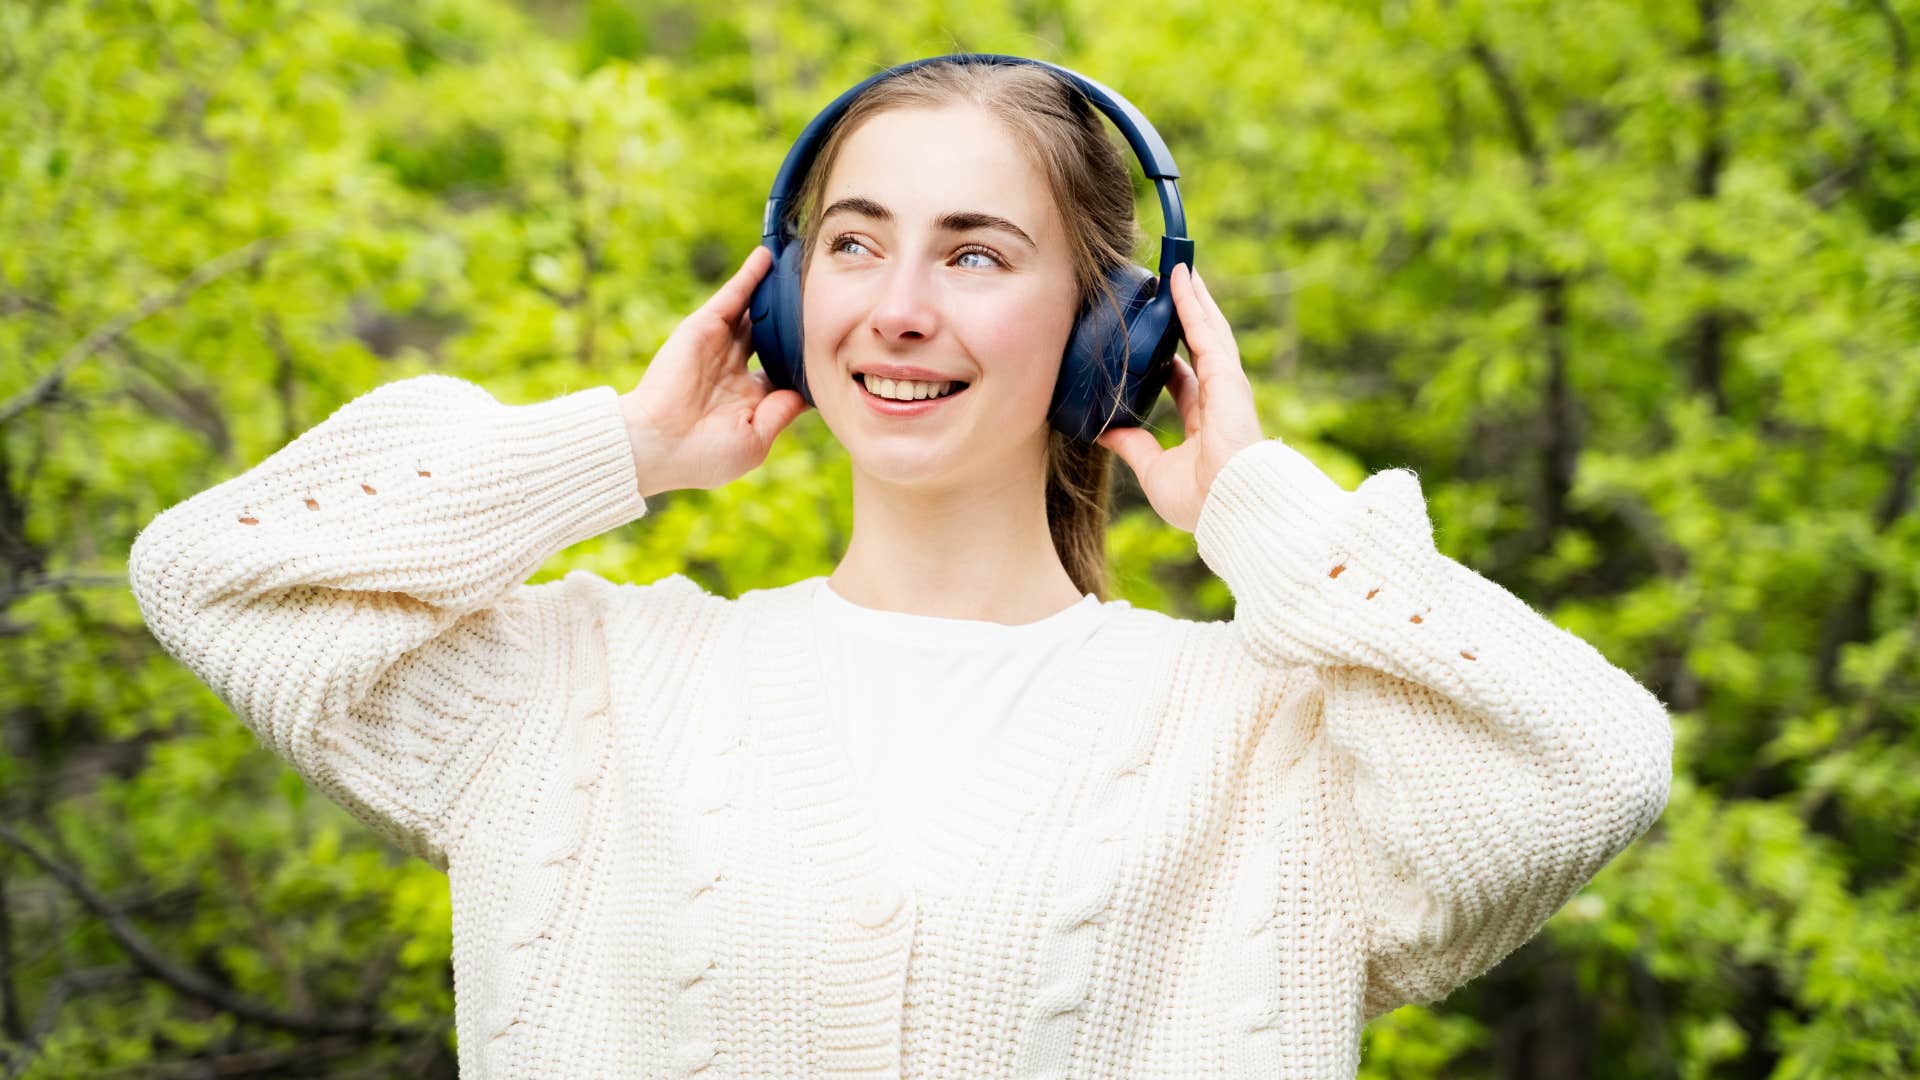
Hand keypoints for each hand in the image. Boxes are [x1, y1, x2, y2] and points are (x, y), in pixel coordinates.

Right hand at [621, 246, 810, 497]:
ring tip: (799, 269)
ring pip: (754, 312)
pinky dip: (749, 276)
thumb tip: (808, 394)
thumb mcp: (755, 442)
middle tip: (822, 299)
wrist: (658, 444)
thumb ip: (782, 413)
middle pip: (771, 336)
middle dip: (792, 322)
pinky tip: (767, 256)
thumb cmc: (704, 454)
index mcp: (749, 399)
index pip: (783, 370)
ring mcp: (719, 346)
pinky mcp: (704, 328)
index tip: (835, 345)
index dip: (804, 359)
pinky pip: (732, 296)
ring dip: (774, 292)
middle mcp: (735, 369)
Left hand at [1095, 263, 1266, 532]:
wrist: (1231, 507)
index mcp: (1204, 423)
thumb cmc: (1200, 500)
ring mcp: (1225, 384)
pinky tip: (1180, 276)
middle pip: (1199, 344)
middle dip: (1185, 315)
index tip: (1153, 337)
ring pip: (1206, 328)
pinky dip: (1191, 302)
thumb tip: (1102, 433)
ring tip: (1177, 266)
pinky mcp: (1227, 375)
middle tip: (1169, 286)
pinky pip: (1205, 330)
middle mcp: (1218, 399)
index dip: (1170, 356)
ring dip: (1191, 297)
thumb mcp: (1152, 468)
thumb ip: (1131, 446)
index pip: (1185, 379)